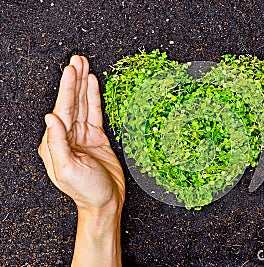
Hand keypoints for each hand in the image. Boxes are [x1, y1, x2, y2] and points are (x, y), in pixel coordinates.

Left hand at [38, 55, 124, 213]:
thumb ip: (58, 142)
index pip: (62, 110)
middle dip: (74, 81)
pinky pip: (95, 113)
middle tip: (78, 59)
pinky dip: (94, 98)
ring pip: (82, 105)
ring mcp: (82, 135)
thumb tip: (50, 117)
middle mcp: (67, 136)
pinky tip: (93, 84)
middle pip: (71, 102)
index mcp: (55, 143)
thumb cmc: (86, 190)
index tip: (71, 70)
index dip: (67, 89)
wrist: (106, 201)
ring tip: (85, 65)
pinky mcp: (96, 137)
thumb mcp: (68, 168)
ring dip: (83, 85)